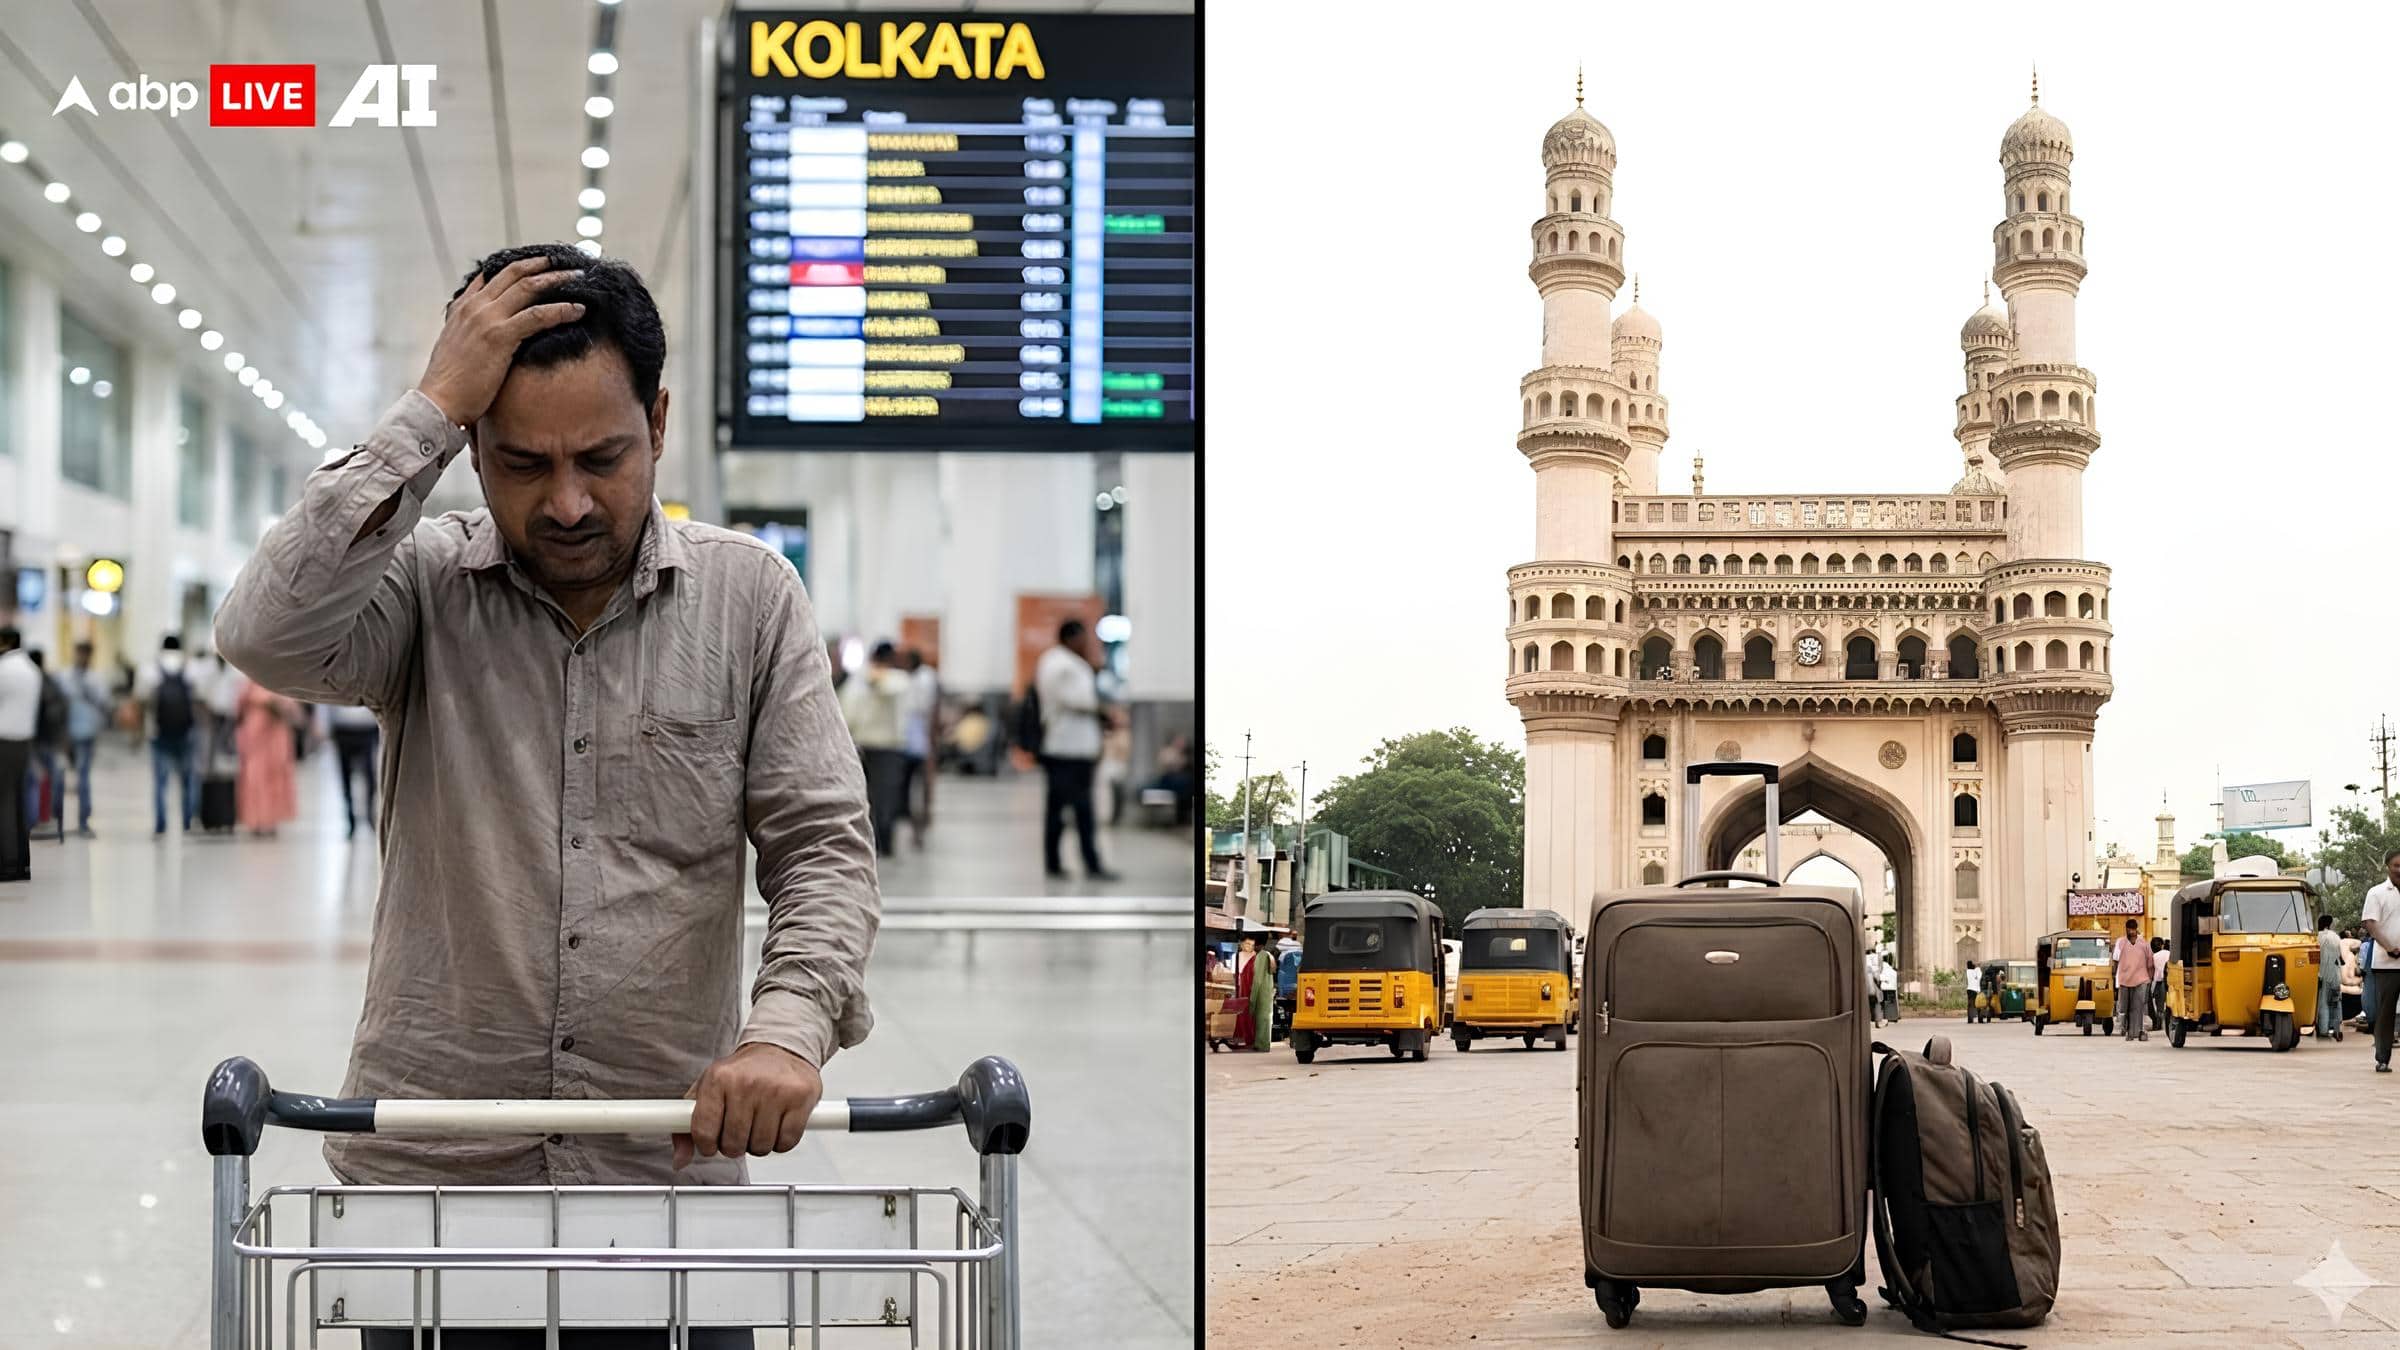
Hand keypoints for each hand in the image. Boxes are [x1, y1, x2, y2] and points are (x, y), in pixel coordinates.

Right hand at [415, 256, 585, 425]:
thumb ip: (470, 331)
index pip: (493, 275)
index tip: (542, 264)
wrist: (438, 401)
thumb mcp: (456, 348)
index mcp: (463, 308)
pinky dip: (561, 309)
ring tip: (580, 277)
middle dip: (543, 265)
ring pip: (529, 287)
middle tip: (567, 263)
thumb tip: (487, 332)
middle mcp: (474, 307)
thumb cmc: (452, 384)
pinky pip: (538, 315)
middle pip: (514, 273)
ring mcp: (486, 319)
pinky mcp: (499, 336)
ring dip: (558, 280)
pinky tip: (578, 310)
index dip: (520, 266)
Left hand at [674, 1042, 822, 1169]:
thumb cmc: (744, 1072)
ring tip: (760, 1124)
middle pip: (733, 1144)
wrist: (782, 1048)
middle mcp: (746, 1083)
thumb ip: (687, 1124)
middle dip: (735, 1145)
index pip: (704, 1131)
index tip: (712, 1142)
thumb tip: (680, 1159)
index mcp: (719, 1078)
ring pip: (761, 1146)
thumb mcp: (709, 1089)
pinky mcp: (800, 1098)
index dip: (707, 1145)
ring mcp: (775, 1091)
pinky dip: (781, 1142)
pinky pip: (786, 1142)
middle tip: (740, 1130)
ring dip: (759, 1144)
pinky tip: (778, 1124)